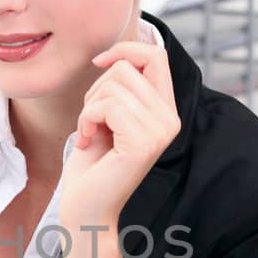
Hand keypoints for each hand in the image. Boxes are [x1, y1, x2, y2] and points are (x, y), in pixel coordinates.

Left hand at [60, 40, 180, 230]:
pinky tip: (89, 142)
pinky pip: (108, 105)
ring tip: (92, 133)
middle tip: (93, 121)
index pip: (157, 54)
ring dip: (90, 107)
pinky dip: (87, 119)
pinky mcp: (143, 143)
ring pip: (115, 84)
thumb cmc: (92, 163)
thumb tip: (117, 53)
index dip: (124, 49)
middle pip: (128, 67)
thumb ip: (122, 87)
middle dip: (97, 87)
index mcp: (166, 110)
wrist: (86, 208)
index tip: (98, 62)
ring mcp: (160, 131)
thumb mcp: (109, 115)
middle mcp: (171, 119)